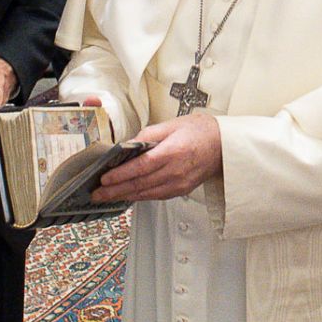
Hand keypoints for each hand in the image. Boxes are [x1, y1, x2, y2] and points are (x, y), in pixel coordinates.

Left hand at [90, 113, 220, 202]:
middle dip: (116, 191)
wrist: (224, 145)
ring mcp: (179, 183)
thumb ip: (147, 136)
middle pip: (140, 184)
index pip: (141, 167)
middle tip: (97, 194)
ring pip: (147, 193)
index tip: (105, 179)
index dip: (121, 175)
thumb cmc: (200, 131)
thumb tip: (127, 145)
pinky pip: (156, 195)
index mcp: (172, 152)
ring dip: (125, 196)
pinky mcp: (181, 190)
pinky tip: (128, 195)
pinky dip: (140, 196)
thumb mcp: (171, 125)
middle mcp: (176, 171)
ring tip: (108, 197)